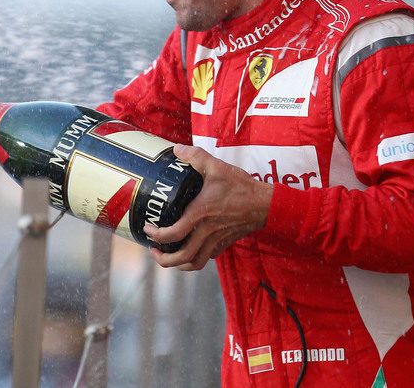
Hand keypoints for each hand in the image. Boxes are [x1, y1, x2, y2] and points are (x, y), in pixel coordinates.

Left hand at [144, 144, 272, 270]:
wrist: (265, 203)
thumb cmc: (241, 186)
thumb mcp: (217, 167)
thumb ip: (196, 157)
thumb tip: (177, 149)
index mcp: (200, 214)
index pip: (173, 233)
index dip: (157, 235)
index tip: (148, 230)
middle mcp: (207, 231)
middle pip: (182, 257)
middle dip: (164, 259)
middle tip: (153, 250)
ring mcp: (217, 240)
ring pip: (195, 263)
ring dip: (179, 264)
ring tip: (168, 256)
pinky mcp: (225, 243)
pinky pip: (208, 257)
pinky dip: (196, 257)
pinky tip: (191, 248)